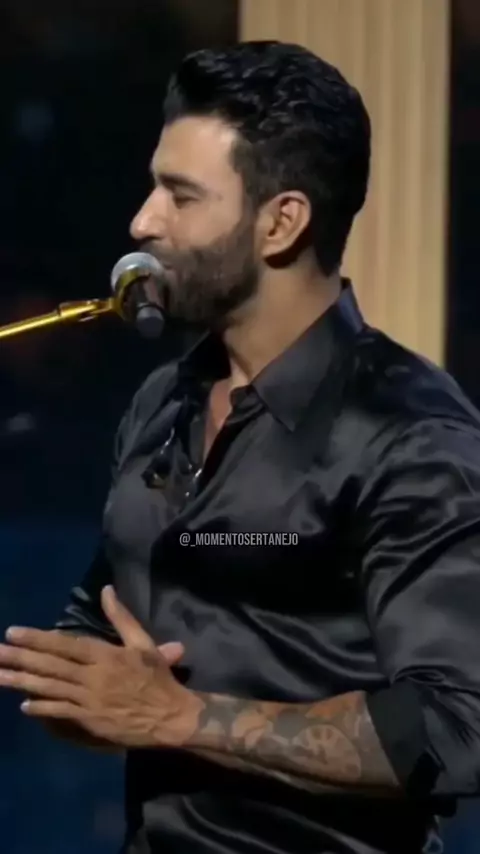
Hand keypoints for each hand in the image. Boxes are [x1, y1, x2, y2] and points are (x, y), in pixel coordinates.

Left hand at [0, 588, 200, 748]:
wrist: (171, 716)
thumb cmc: (157, 678)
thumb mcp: (143, 643)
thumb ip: (121, 617)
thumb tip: (106, 590)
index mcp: (105, 655)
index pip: (65, 644)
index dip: (37, 639)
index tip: (13, 632)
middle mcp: (93, 676)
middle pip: (51, 666)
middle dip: (20, 658)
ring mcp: (89, 700)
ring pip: (50, 688)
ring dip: (22, 682)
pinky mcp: (90, 721)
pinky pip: (61, 713)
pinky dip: (42, 708)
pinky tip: (24, 705)